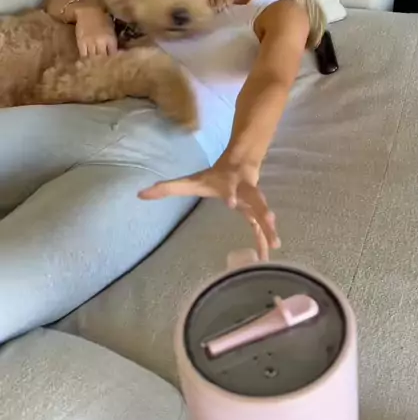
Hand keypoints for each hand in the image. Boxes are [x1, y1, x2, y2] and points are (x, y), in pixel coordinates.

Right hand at [75, 5, 117, 56]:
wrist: (87, 11)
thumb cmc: (102, 18)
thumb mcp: (111, 29)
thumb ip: (114, 40)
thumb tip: (118, 50)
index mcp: (111, 38)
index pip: (113, 54)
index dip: (112, 56)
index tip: (110, 57)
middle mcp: (101, 42)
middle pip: (103, 57)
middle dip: (103, 58)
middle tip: (102, 59)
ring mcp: (90, 43)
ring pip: (93, 57)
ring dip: (94, 58)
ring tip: (94, 58)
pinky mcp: (81, 42)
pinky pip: (84, 54)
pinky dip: (86, 56)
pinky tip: (87, 55)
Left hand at [138, 156, 280, 260]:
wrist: (241, 163)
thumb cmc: (214, 176)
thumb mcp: (190, 181)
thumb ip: (167, 188)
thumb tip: (140, 194)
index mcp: (229, 182)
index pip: (228, 187)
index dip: (229, 193)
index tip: (229, 202)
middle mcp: (245, 191)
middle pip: (255, 198)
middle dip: (261, 209)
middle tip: (268, 219)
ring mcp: (253, 201)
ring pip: (263, 213)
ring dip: (269, 228)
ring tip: (275, 243)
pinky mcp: (257, 212)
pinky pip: (263, 227)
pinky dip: (266, 239)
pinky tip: (268, 256)